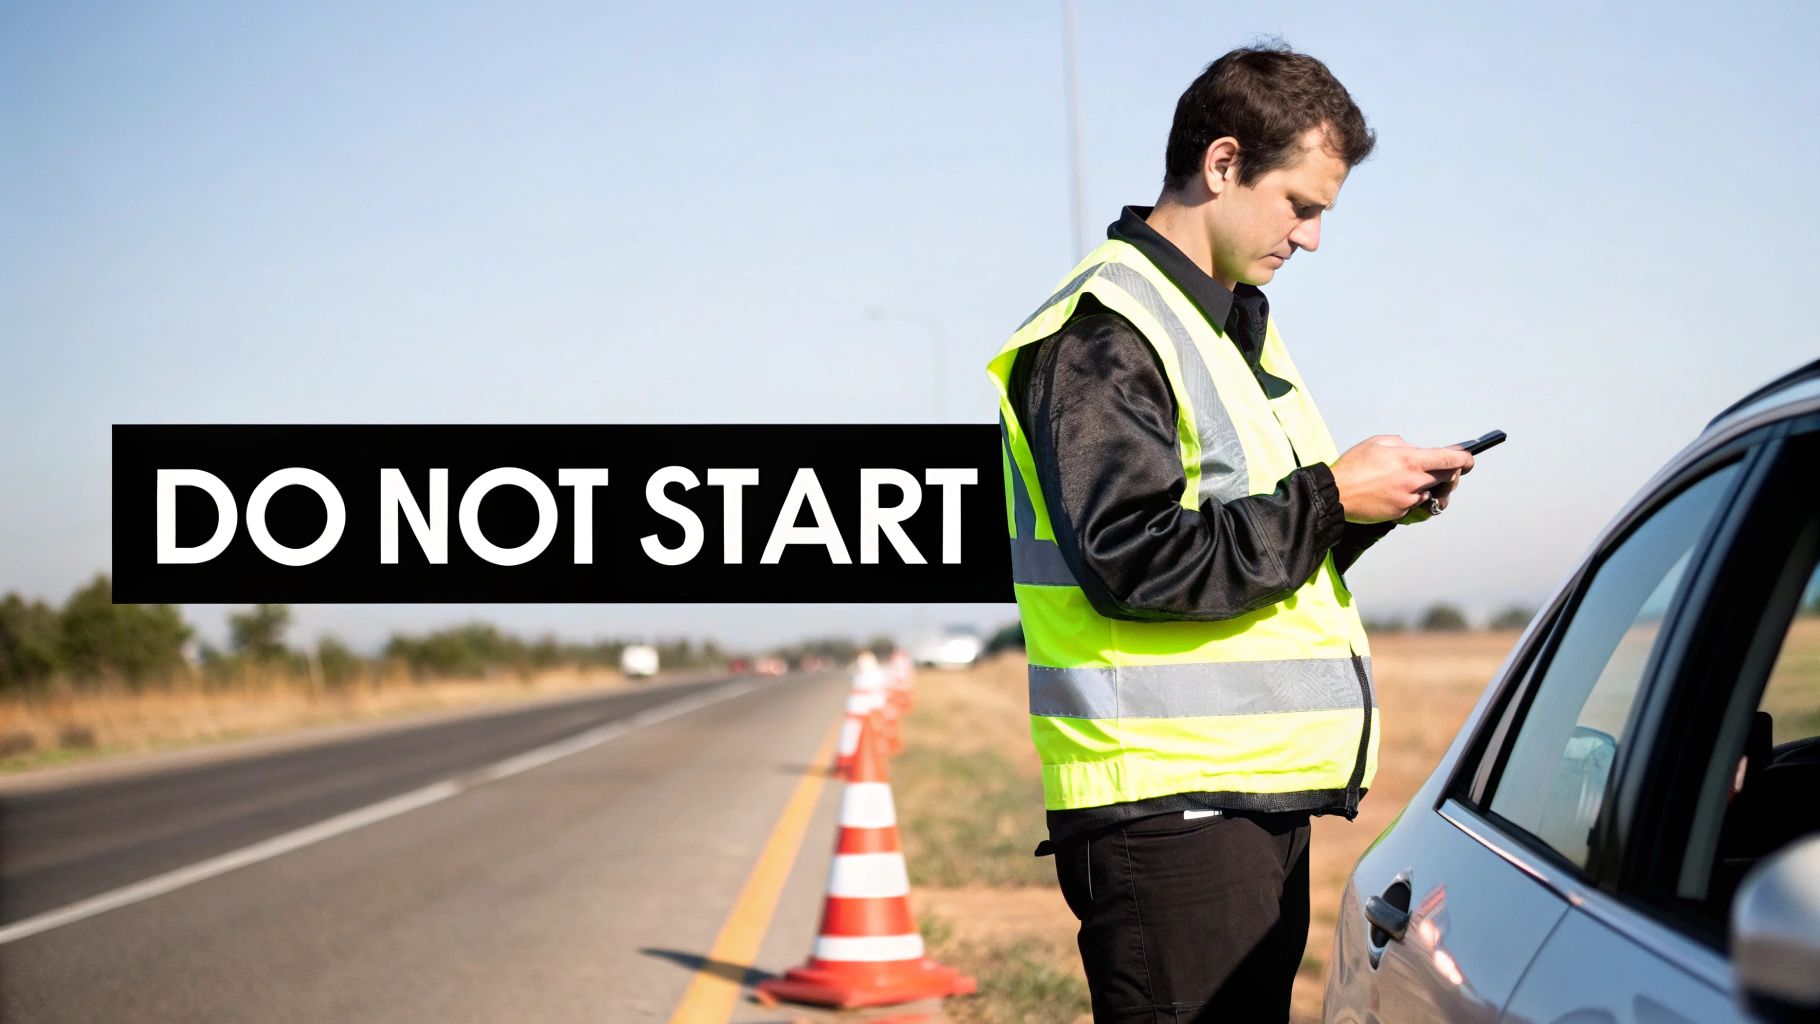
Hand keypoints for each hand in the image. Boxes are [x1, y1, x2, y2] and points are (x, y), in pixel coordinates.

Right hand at [1330, 435, 1474, 523]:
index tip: (1469, 458)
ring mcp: (1409, 499)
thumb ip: (1403, 444)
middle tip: (1443, 468)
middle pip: (1447, 477)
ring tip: (1409, 480)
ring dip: (1427, 486)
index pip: (1450, 459)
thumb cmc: (1353, 466)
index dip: (1465, 458)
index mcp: (1411, 460)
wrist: (1335, 494)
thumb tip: (1415, 450)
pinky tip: (1392, 491)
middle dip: (1449, 472)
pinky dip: (1410, 497)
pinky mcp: (1401, 512)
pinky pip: (1415, 504)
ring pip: (1431, 492)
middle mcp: (1414, 481)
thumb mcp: (1378, 442)